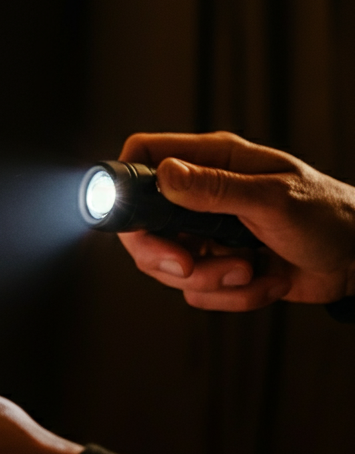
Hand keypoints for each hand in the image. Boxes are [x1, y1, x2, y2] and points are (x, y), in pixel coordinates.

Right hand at [117, 131, 354, 309]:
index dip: (123, 182)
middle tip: (188, 266)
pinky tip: (266, 279)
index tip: (129, 218)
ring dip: (211, 280)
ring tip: (251, 270)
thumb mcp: (273, 200)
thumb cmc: (330, 216)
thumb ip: (215, 189)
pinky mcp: (217, 266)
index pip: (145, 156)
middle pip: (141, 224)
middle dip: (161, 254)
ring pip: (167, 265)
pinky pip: (197, 292)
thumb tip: (164, 175)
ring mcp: (205, 233)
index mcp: (211, 161)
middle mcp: (200, 196)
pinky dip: (233, 296)